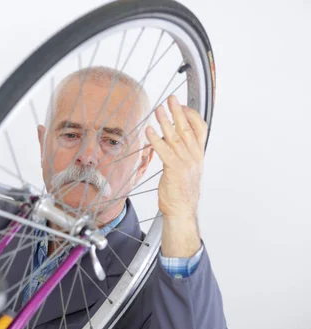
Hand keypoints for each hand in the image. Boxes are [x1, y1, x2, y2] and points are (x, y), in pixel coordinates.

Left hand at [145, 95, 206, 256]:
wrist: (182, 210)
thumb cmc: (181, 191)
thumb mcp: (186, 169)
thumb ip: (182, 153)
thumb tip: (172, 140)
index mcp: (198, 155)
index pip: (200, 129)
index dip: (191, 115)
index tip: (182, 105)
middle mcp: (194, 156)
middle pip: (187, 128)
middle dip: (178, 112)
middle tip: (171, 98)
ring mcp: (186, 163)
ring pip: (175, 137)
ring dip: (166, 121)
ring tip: (158, 109)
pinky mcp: (174, 170)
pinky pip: (164, 151)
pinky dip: (156, 139)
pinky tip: (149, 131)